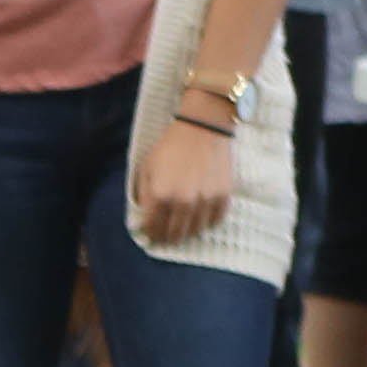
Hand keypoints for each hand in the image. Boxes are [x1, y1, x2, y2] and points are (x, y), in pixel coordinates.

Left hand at [133, 118, 235, 245]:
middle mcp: (182, 202)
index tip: (151, 236)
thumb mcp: (147, 168)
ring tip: (184, 228)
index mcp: (159, 195)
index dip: (150, 235)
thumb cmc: (170, 147)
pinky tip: (201, 217)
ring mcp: (204, 201)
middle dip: (167, 237)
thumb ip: (143, 194)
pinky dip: (207, 222)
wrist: (203, 129)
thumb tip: (145, 216)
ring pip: (195, 231)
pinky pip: (215, 221)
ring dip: (187, 232)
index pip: (153, 228)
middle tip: (166, 235)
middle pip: (174, 234)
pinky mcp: (223, 196)